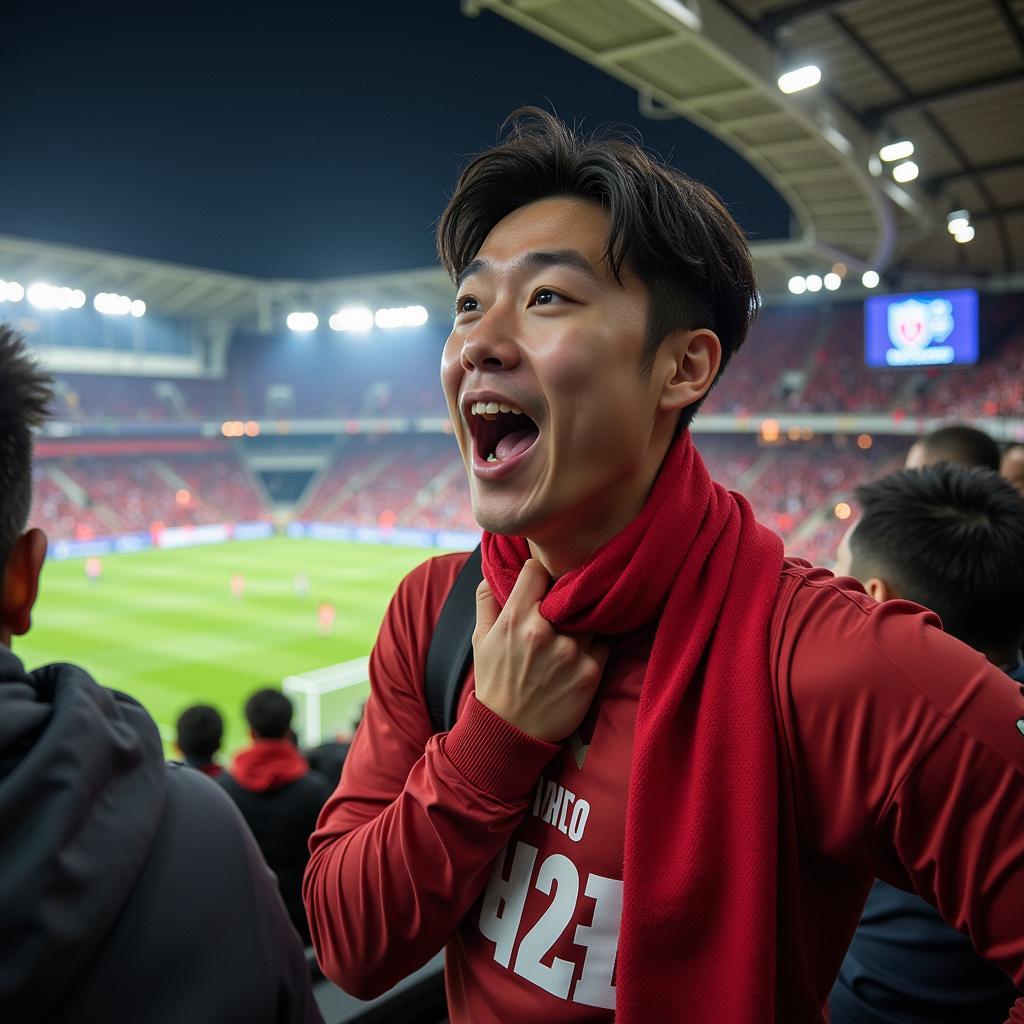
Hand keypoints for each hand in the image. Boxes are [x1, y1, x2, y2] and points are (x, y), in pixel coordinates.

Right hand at [472, 559, 609, 742]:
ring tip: (565, 645)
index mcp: (515, 619)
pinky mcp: (590, 672)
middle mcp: (543, 632)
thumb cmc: (495, 681)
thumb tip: (492, 572)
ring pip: (587, 620)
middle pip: (567, 595)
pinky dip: (593, 650)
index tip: (540, 584)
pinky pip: (602, 644)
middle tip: (557, 617)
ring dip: (579, 628)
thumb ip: (486, 600)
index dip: (539, 574)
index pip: (537, 570)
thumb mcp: (480, 639)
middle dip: (562, 604)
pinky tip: (576, 662)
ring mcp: (570, 652)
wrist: (510, 732)